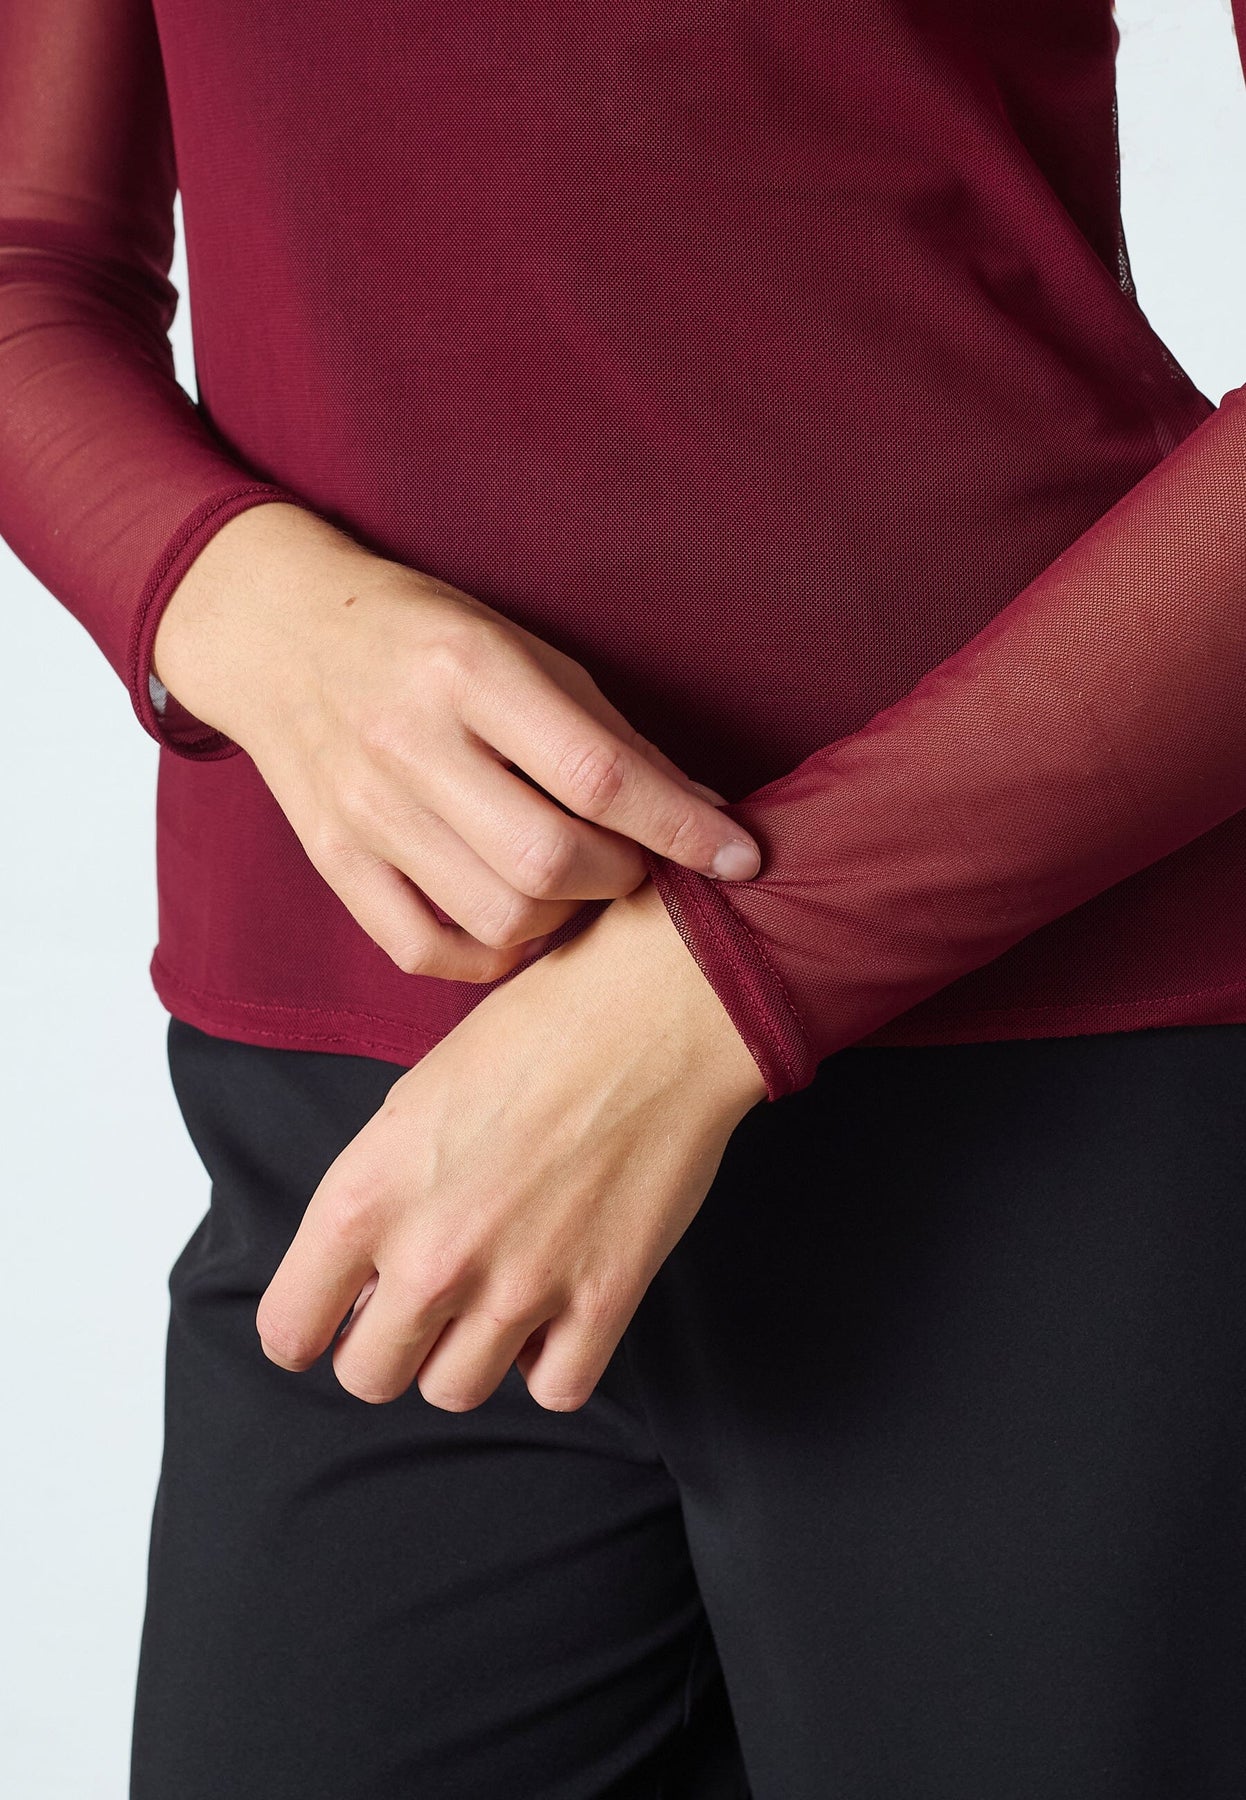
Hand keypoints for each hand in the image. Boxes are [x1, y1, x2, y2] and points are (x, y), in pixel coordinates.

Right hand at [153, 502, 760, 981]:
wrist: (281, 635)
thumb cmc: (424, 638)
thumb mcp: (522, 649)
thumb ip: (611, 735)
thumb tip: (709, 813)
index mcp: (470, 669)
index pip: (598, 772)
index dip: (681, 827)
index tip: (740, 856)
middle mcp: (410, 743)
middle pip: (549, 860)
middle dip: (624, 878)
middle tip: (636, 862)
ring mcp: (364, 810)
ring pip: (497, 916)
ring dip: (564, 920)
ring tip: (574, 885)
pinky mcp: (333, 860)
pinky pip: (426, 949)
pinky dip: (491, 954)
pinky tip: (514, 919)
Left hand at [255, 876, 768, 1410]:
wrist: (653, 1012)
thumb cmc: (532, 1032)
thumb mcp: (413, 1100)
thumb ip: (376, 1199)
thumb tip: (366, 1283)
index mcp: (366, 1194)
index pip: (287, 1330)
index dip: (308, 1326)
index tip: (337, 1313)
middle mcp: (431, 1254)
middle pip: (370, 1376)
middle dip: (387, 1344)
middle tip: (421, 1300)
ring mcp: (519, 1286)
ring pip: (454, 1392)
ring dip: (466, 1353)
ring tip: (492, 1294)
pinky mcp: (603, 1299)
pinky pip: (555, 1390)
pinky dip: (551, 1360)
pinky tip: (556, 1308)